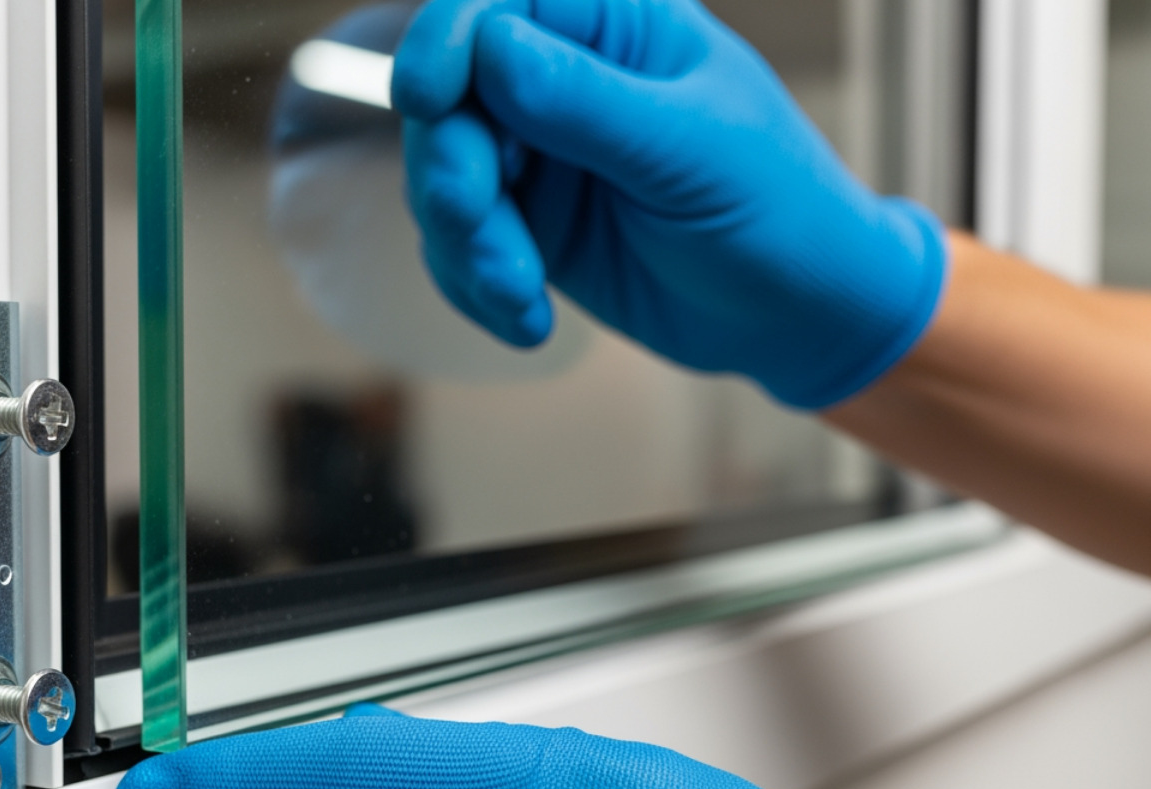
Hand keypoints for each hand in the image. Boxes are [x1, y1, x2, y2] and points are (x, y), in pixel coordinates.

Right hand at [390, 0, 948, 408]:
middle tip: (483, 232)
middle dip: (453, 172)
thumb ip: (589, 101)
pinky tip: (528, 320)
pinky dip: (477, 286)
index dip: (444, 42)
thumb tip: (489, 47)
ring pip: (443, 179)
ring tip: (520, 293)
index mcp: (614, 24)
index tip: (426, 100)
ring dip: (466, 245)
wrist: (798, 317)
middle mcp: (562, 80)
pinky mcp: (528, 226)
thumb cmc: (779, 211)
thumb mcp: (692, 152)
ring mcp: (539, 156)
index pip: (497, 5)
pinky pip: (459, 247)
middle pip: (449, 99)